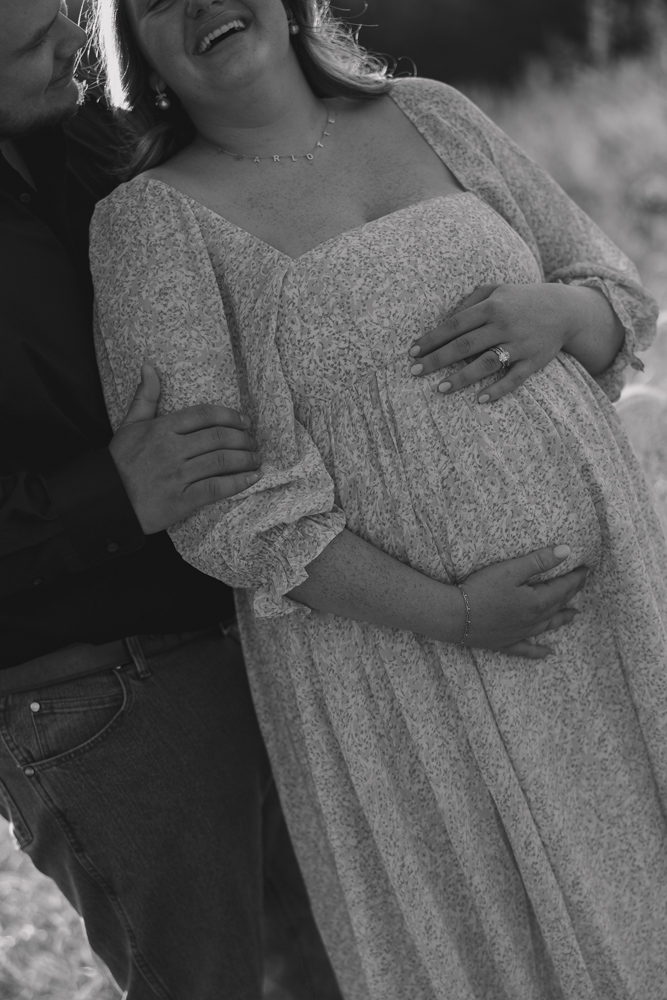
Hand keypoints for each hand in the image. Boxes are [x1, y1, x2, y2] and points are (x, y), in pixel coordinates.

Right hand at [108, 363, 260, 533]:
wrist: (106, 500)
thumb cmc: (119, 462)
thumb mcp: (129, 425)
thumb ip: (144, 396)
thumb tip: (149, 366)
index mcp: (162, 428)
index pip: (205, 415)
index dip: (230, 416)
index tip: (244, 421)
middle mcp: (172, 449)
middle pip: (219, 437)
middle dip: (243, 439)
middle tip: (253, 442)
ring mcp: (177, 475)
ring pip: (221, 461)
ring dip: (245, 459)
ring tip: (256, 459)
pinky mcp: (181, 500)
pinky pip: (216, 488)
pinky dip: (238, 483)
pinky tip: (251, 479)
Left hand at [409, 283, 590, 403]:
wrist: (565, 309)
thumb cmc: (522, 299)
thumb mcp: (497, 290)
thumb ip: (470, 302)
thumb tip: (444, 321)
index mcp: (492, 306)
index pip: (454, 325)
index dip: (432, 339)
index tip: (412, 352)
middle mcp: (504, 325)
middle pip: (465, 345)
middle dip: (437, 359)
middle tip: (415, 372)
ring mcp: (520, 344)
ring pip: (487, 363)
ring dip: (462, 377)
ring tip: (440, 389)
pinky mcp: (534, 361)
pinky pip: (514, 378)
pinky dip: (498, 389)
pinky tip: (480, 399)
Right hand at [459, 544, 587, 658]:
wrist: (454, 616)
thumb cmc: (480, 589)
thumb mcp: (510, 570)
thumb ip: (539, 561)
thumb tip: (567, 551)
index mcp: (537, 602)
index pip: (563, 587)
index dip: (576, 578)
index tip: (586, 569)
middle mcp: (533, 620)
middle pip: (557, 605)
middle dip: (571, 593)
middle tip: (581, 584)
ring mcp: (520, 633)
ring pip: (547, 625)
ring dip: (562, 619)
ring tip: (574, 615)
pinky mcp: (505, 643)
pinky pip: (527, 649)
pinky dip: (538, 651)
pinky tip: (548, 653)